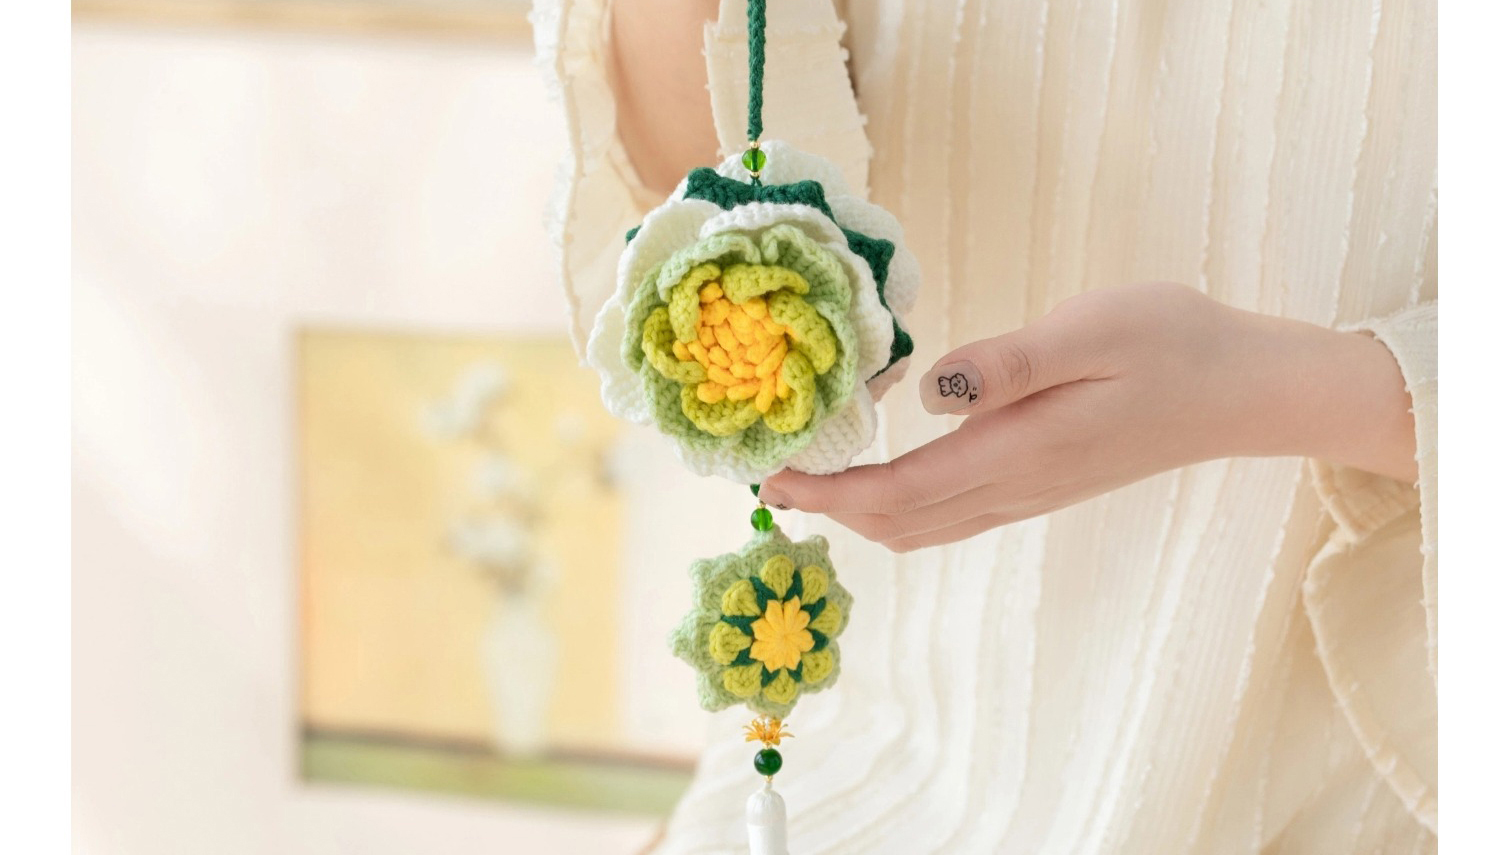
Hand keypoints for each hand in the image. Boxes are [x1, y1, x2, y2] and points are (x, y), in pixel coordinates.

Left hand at [756, 283, 1415, 551]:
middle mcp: (1017, 486)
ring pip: (924, 528)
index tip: (771, 478)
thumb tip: (929, 388)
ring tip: (811, 478)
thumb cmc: (1174, 344)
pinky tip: (884, 475)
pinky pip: (952, 516)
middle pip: (900, 521)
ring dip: (861, 511)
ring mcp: (1030, 494)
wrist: (1245, 390)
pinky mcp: (1042, 485)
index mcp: (1019, 450)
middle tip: (769, 475)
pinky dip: (900, 507)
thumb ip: (1011, 361)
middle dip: (829, 506)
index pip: (899, 491)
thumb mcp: (1095, 329)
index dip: (828, 492)